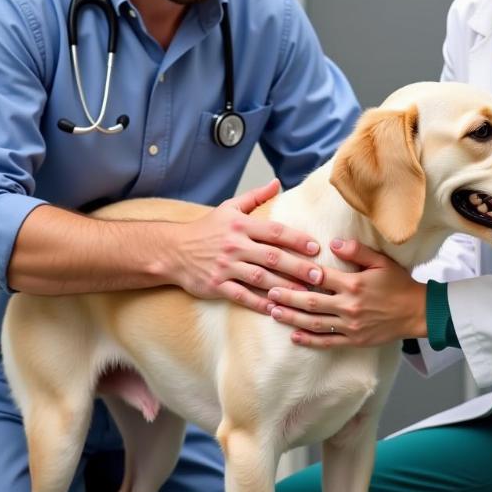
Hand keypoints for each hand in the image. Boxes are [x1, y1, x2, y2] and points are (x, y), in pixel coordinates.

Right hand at [167, 180, 324, 311]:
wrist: (172, 250)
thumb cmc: (205, 229)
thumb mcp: (229, 208)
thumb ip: (255, 196)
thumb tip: (277, 183)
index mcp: (241, 226)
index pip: (275, 231)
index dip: (297, 239)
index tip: (316, 247)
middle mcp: (235, 246)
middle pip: (272, 257)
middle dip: (297, 266)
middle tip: (319, 275)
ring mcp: (225, 267)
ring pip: (260, 278)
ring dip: (284, 287)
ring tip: (305, 294)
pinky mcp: (216, 285)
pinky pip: (241, 296)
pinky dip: (259, 303)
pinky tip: (277, 308)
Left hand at [266, 238, 427, 347]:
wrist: (417, 312)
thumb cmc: (399, 283)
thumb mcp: (381, 261)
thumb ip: (357, 250)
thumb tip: (333, 242)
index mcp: (354, 284)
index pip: (320, 277)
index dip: (300, 273)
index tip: (282, 269)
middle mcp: (349, 305)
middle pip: (311, 301)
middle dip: (288, 297)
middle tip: (269, 292)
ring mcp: (350, 325)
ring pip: (314, 322)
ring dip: (292, 318)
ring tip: (274, 312)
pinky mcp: (354, 339)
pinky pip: (328, 341)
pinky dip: (310, 340)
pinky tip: (295, 337)